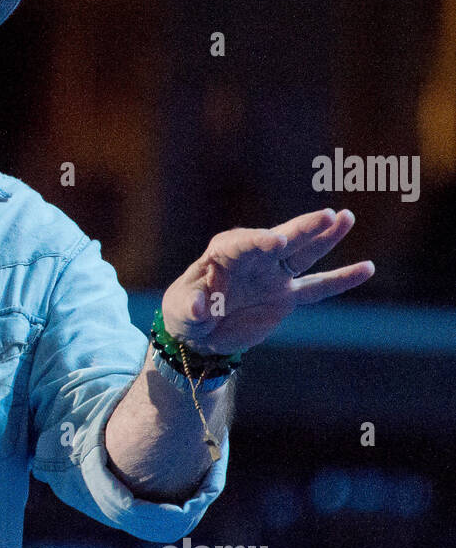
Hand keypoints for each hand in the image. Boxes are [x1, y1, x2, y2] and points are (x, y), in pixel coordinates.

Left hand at [161, 208, 374, 356]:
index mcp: (223, 254)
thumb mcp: (180, 311)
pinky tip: (366, 269)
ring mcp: (273, 275)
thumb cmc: (184, 313)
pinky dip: (341, 280)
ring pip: (303, 255)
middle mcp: (253, 259)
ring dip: (324, 238)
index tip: (277, 242)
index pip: (243, 244)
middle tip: (326, 215)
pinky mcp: (287, 296)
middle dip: (302, 229)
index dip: (259, 241)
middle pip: (281, 241)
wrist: (199, 332)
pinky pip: (318, 288)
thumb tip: (199, 307)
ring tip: (346, 218)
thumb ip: (190, 307)